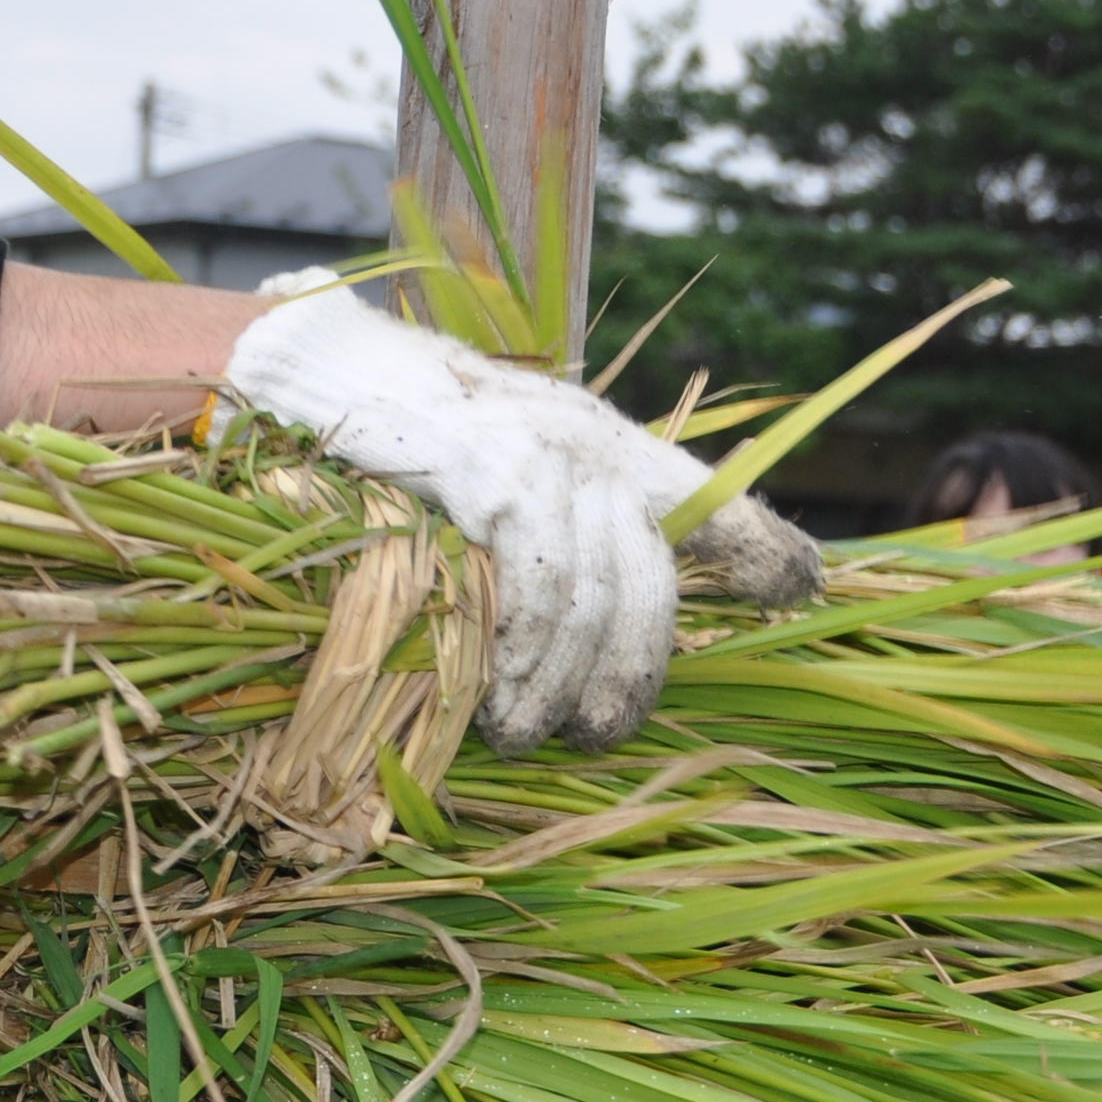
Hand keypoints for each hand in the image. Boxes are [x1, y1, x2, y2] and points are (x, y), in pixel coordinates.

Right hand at [223, 274, 823, 752]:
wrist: (304, 366)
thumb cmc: (387, 426)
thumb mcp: (493, 458)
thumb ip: (552, 513)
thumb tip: (584, 604)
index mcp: (599, 436)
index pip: (706, 494)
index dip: (762, 545)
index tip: (797, 590)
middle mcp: (586, 440)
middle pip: (650, 573)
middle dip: (636, 667)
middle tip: (600, 733)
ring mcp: (540, 454)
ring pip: (594, 595)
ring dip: (566, 682)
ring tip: (528, 735)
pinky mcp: (487, 476)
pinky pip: (535, 585)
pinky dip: (526, 654)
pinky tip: (500, 698)